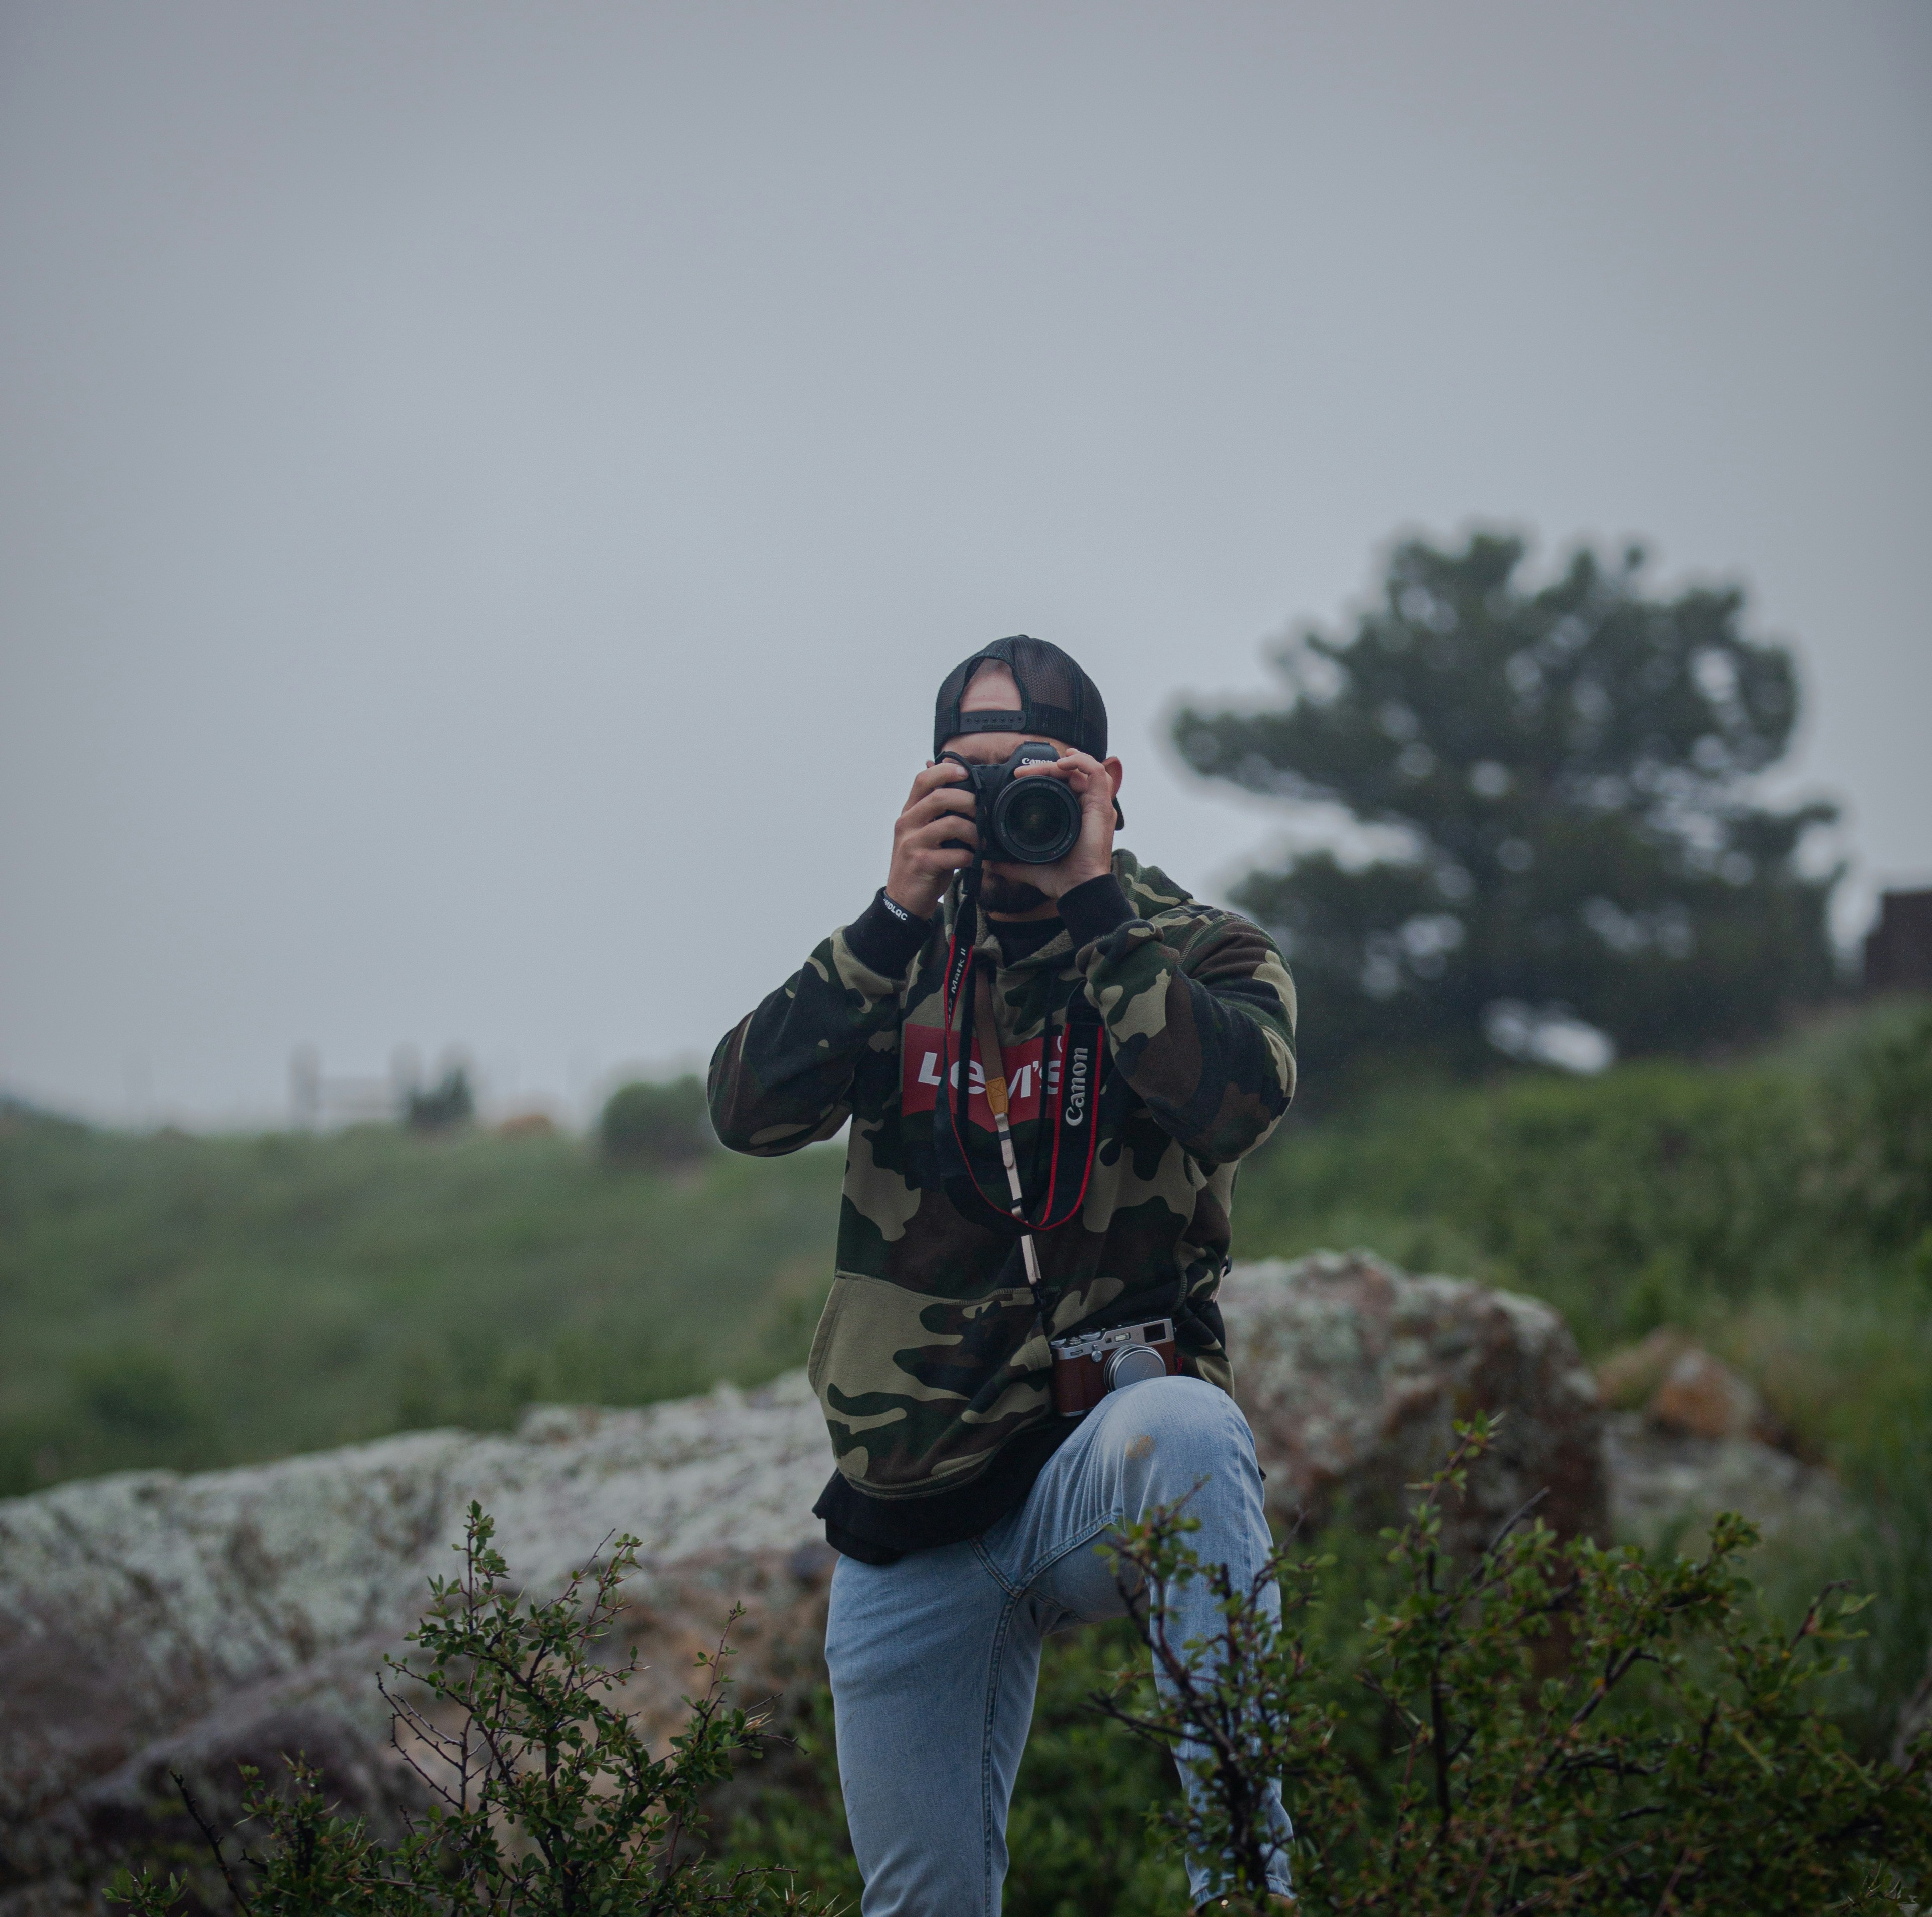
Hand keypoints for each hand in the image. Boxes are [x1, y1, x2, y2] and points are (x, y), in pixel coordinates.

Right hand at [884, 761, 976, 919]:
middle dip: (968, 800)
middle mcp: (907, 824)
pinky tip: (973, 860)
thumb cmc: (921, 864)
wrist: (903, 901)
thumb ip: (936, 813)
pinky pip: (954, 853)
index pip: (923, 780)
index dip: (945, 770)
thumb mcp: (923, 834)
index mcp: (909, 813)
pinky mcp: (921, 863)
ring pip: (950, 824)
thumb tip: (955, 786)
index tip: (965, 771)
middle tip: (982, 811)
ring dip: (974, 831)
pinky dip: (970, 856)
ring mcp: (912, 843)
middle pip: (939, 797)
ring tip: (981, 841)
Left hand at [989, 749, 1121, 900]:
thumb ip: (1010, 863)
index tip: (1020, 777)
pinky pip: (1097, 772)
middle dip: (1046, 767)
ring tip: (1042, 766)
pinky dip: (1081, 762)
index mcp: (1075, 815)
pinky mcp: (1101, 804)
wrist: (1077, 888)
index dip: (1045, 775)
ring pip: (1083, 768)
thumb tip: (989, 863)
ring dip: (1061, 762)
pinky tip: (1062, 764)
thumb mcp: (1030, 865)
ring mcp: (1096, 804)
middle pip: (1071, 773)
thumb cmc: (1062, 878)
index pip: (1064, 783)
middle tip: (1022, 773)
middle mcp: (1087, 807)